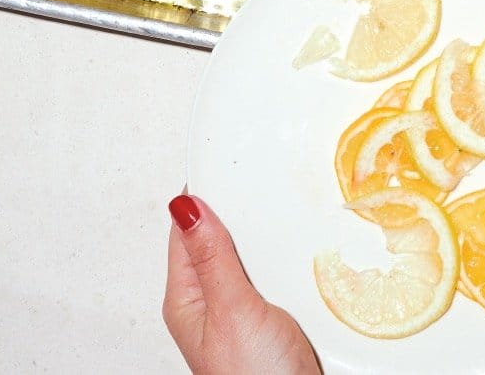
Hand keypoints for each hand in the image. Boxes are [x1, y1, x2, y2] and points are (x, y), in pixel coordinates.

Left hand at [163, 194, 319, 374]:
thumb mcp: (232, 310)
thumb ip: (213, 258)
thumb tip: (184, 209)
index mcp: (188, 299)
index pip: (185, 232)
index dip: (202, 198)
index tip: (223, 169)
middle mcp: (211, 303)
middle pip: (220, 239)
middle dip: (241, 218)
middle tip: (260, 188)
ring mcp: (243, 309)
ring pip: (253, 256)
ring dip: (269, 242)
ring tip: (285, 220)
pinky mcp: (273, 314)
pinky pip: (276, 274)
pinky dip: (287, 262)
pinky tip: (300, 254)